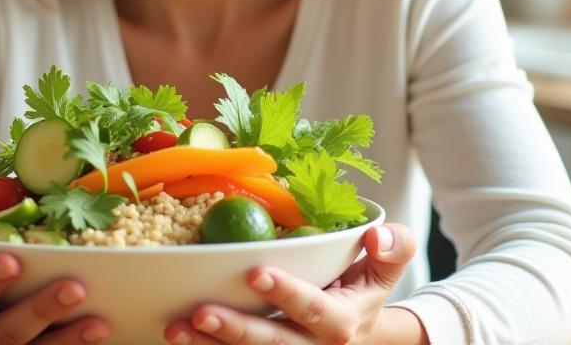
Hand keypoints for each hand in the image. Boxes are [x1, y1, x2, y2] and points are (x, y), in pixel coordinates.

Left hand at [163, 223, 421, 344]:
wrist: (362, 336)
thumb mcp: (387, 268)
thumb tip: (374, 237)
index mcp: (341, 322)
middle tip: (199, 313)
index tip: (255, 273)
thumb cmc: (363, 290)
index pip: (312, 309)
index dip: (285, 293)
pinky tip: (177, 338)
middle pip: (272, 344)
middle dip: (234, 330)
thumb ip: (394, 247)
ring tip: (176, 329)